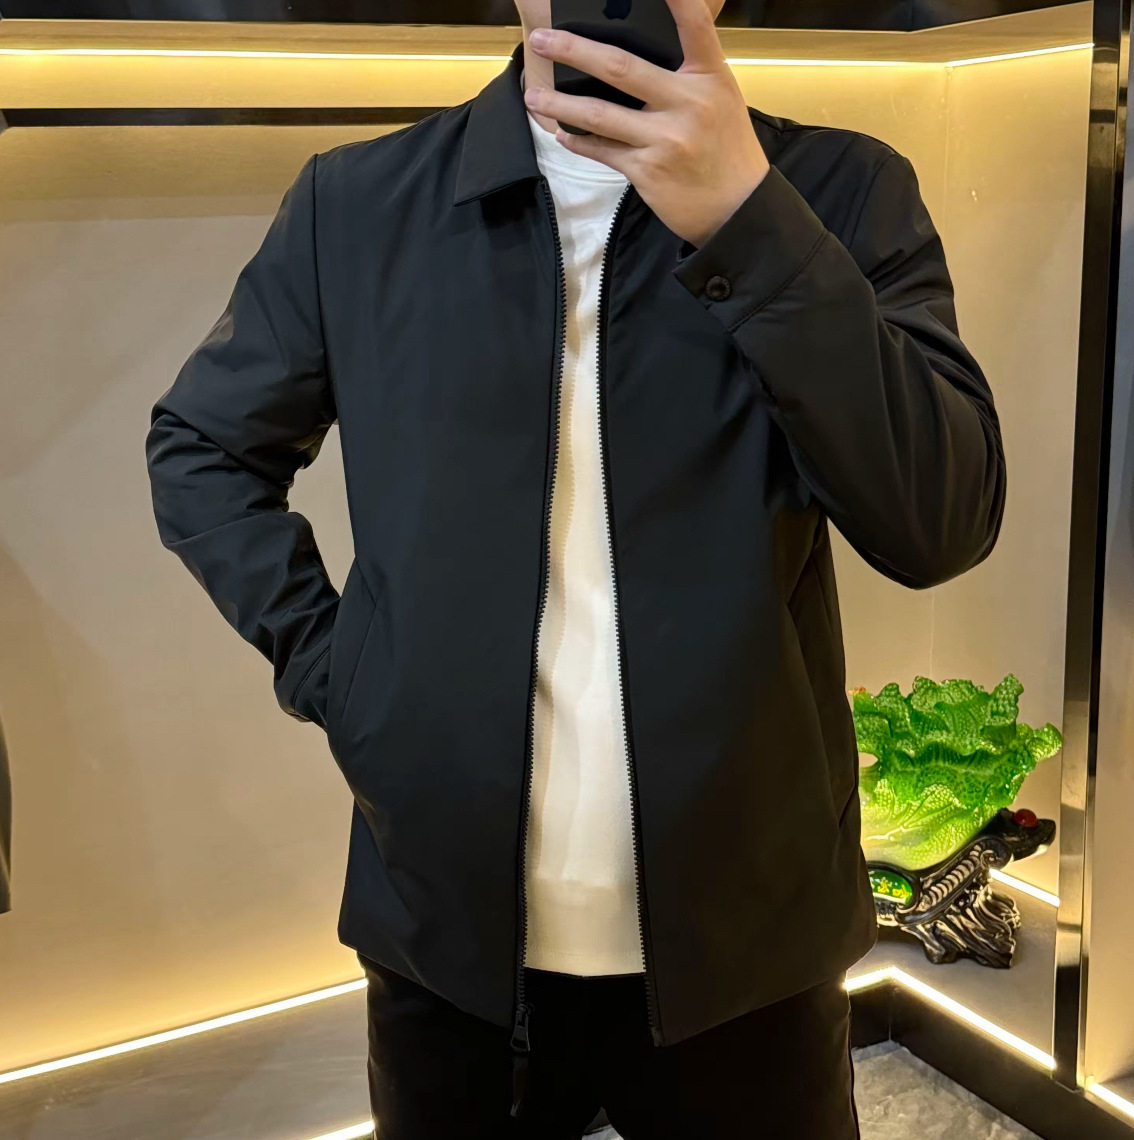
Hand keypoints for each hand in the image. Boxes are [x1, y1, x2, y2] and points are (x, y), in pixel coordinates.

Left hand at [524, 0, 769, 248]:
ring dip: (559, 105)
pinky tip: (563, 133)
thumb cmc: (727, 149)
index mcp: (710, 78)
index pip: (695, 27)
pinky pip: (603, 151)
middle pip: (621, 68)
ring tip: (533, 96)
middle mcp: (687, 104)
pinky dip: (579, 141)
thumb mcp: (720, 100)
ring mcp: (665, 139)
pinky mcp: (647, 171)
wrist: (737, 210)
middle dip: (574, 50)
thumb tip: (639, 55)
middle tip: (541, 40)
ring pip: (599, 115)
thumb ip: (688, 74)